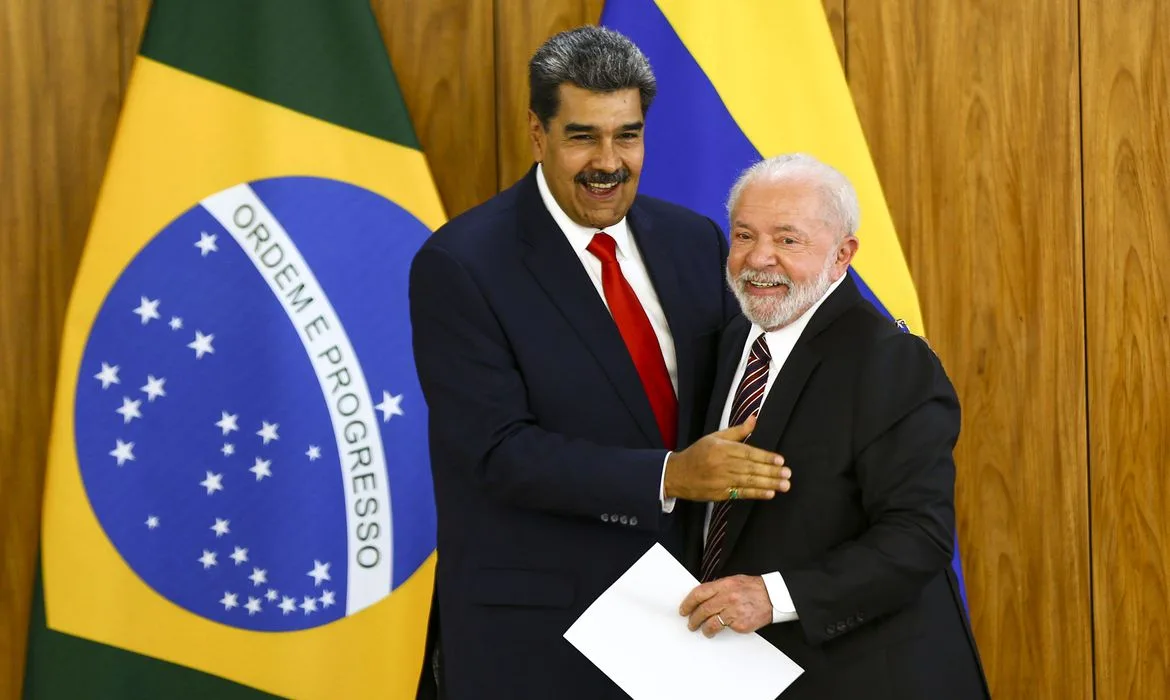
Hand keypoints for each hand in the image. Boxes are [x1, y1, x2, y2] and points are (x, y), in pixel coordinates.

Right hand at [663, 415, 790, 500]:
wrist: (676, 474)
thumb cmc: (698, 453)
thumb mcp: (715, 437)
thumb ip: (737, 431)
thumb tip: (754, 418)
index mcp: (721, 448)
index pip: (747, 452)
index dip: (765, 457)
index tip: (780, 460)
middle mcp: (722, 464)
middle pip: (750, 468)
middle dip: (771, 472)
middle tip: (787, 474)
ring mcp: (721, 480)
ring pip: (748, 481)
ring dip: (768, 483)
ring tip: (784, 485)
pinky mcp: (720, 494)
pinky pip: (741, 494)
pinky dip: (755, 494)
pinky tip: (769, 493)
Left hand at [679, 575, 773, 637]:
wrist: (774, 597)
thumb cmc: (754, 588)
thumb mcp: (734, 581)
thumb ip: (718, 588)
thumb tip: (702, 598)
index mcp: (724, 585)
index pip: (699, 594)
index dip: (688, 603)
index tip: (683, 609)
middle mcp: (728, 598)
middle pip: (703, 610)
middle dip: (694, 618)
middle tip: (691, 623)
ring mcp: (734, 612)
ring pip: (712, 623)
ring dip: (704, 628)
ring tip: (703, 630)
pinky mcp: (741, 624)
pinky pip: (726, 629)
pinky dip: (721, 630)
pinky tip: (719, 630)